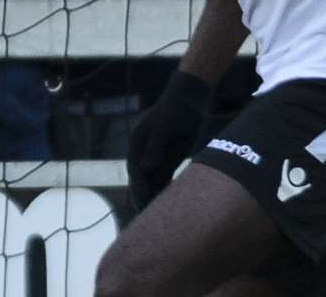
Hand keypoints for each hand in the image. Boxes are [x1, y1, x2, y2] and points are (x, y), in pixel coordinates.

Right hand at [126, 69, 212, 212]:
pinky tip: (170, 207)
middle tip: (147, 225)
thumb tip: (145, 168)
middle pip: (141, 185)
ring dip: (154, 201)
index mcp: (137, 149)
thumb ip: (155, 146)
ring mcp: (154, 160)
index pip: (137, 176)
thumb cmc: (176, 110)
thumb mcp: (165, 125)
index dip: (140, 193)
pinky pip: (163, 180)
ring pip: (152, 185)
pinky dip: (165, 192)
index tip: (143, 209)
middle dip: (144, 203)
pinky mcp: (167, 160)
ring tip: (158, 222)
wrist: (188, 100)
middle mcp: (142, 157)